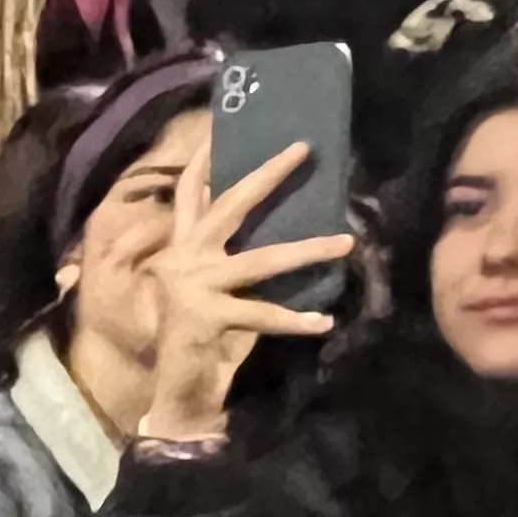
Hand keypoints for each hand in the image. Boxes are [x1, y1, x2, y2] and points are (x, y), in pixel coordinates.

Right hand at [139, 134, 354, 444]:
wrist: (172, 389)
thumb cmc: (195, 339)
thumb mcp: (206, 290)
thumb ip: (224, 259)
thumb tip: (269, 229)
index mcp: (181, 248)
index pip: (190, 194)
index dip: (202, 161)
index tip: (218, 127)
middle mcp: (184, 259)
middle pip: (229, 206)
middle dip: (267, 176)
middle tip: (302, 150)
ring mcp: (194, 287)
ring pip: (260, 261)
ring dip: (307, 252)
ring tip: (345, 242)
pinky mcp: (207, 318)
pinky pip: (262, 315)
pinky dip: (295, 322)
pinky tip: (323, 322)